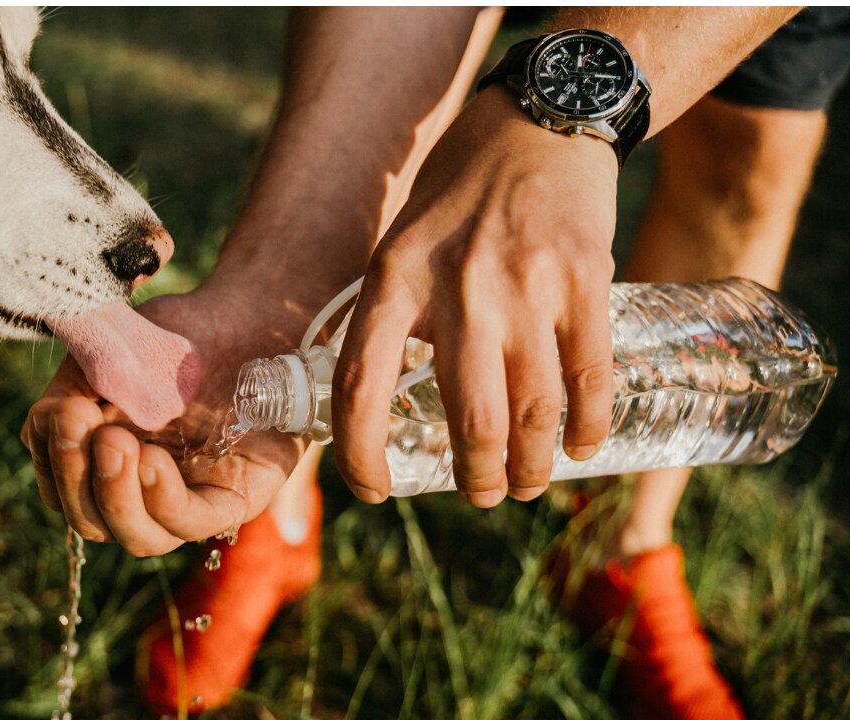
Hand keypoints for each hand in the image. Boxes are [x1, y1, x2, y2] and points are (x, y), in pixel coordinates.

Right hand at [21, 278, 316, 555]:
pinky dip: (162, 499)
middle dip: (76, 477)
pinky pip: (192, 524)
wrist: (250, 317)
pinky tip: (151, 461)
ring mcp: (187, 499)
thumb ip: (75, 384)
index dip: (52, 460)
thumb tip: (49, 421)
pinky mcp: (232, 499)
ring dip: (115, 495)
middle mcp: (142, 488)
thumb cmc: (178, 335)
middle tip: (79, 424)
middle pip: (91, 520)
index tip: (59, 411)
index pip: (62, 487)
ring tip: (116, 444)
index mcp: (105, 459)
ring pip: (138, 537)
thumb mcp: (114, 352)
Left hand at [333, 89, 617, 507]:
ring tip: (525, 484)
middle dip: (476, 478)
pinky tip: (580, 447)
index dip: (360, 452)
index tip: (372, 488)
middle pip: (470, 419)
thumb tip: (384, 403)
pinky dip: (586, 427)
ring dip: (530, 467)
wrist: (538, 120)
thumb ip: (394, 316)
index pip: (362, 384)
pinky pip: (590, 377)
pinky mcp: (585, 280)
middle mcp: (457, 287)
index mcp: (394, 278)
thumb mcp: (399, 244)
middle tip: (480, 494)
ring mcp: (526, 285)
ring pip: (533, 411)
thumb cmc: (457, 192)